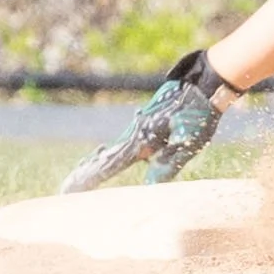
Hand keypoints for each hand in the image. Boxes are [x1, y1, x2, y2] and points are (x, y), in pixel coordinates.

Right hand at [59, 50, 225, 192]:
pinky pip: (127, 141)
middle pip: (108, 157)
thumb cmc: (200, 114)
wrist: (205, 84)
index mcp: (143, 139)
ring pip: (116, 148)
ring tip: (81, 173)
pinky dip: (114, 151)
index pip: (111, 165)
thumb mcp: (189, 143)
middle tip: (67, 187)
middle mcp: (137, 132)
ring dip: (99, 161)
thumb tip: (148, 186)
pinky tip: (106, 152)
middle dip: (89, 172)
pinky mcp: (149, 121)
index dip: (91, 178)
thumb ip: (169, 164)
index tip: (69, 188)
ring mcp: (142, 125)